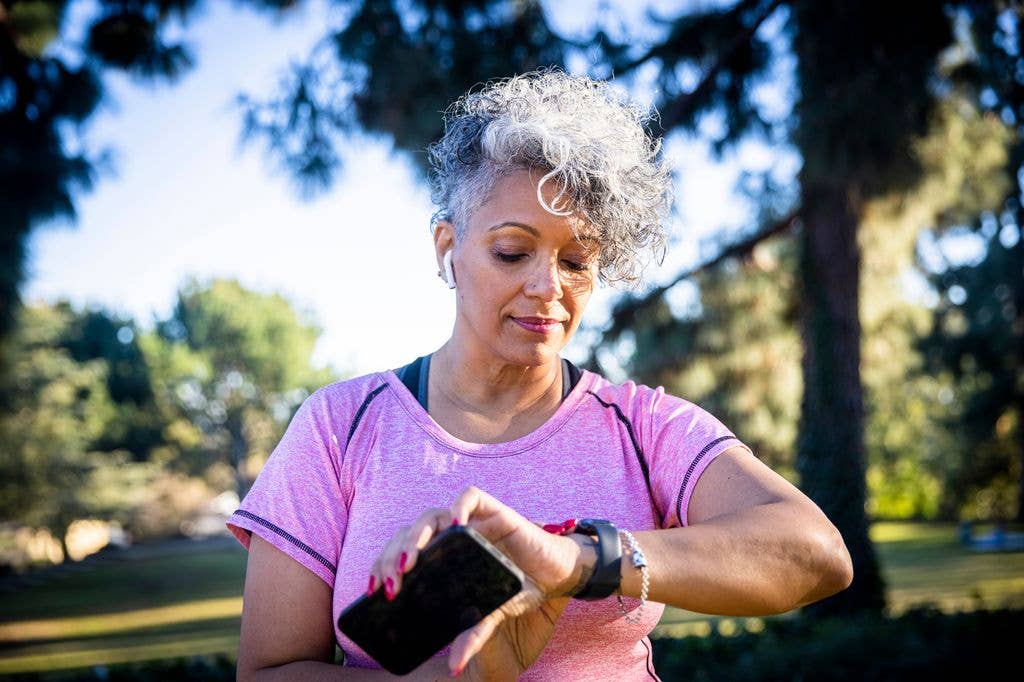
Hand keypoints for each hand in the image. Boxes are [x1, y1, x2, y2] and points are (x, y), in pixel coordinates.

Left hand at [367, 486, 589, 676]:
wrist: (557, 573)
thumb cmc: (519, 588)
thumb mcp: (492, 613)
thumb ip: (472, 633)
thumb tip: (454, 666)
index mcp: (442, 556)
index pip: (401, 553)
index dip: (383, 567)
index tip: (374, 592)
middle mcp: (451, 536)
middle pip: (409, 534)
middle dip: (393, 557)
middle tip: (390, 585)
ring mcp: (471, 521)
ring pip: (431, 515)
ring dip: (416, 537)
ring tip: (411, 562)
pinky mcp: (494, 510)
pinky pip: (470, 496)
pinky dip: (459, 507)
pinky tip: (454, 526)